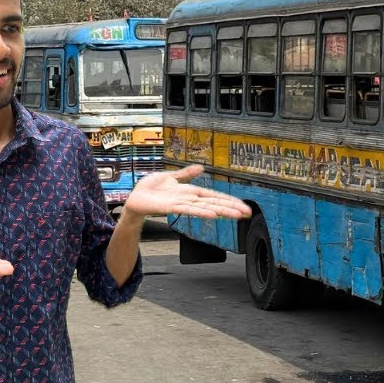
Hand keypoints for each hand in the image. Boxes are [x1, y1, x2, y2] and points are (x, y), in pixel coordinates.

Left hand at [123, 164, 252, 220]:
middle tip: (247, 213)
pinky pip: (189, 210)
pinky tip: (212, 214)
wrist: (135, 197)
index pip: (214, 196)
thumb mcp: (171, 176)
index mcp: (191, 192)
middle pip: (214, 203)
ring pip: (206, 208)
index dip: (229, 201)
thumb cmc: (150, 189)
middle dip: (231, 208)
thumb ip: (187, 173)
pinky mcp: (171, 207)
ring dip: (222, 211)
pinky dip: (201, 212)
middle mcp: (189, 200)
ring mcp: (181, 204)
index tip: (243, 206)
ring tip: (236, 215)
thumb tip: (201, 167)